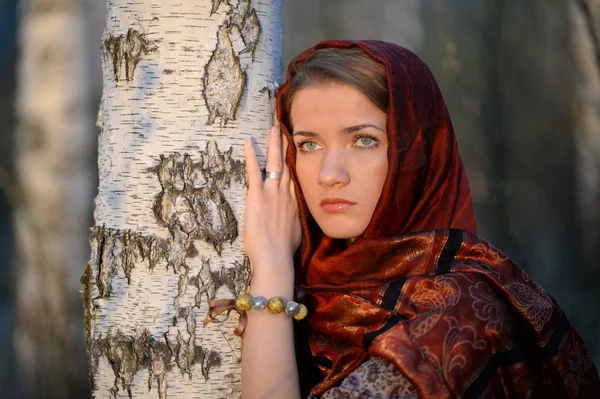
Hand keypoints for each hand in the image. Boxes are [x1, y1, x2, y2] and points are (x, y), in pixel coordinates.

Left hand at [243, 126, 300, 276]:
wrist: (274, 257)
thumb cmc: (283, 251)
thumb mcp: (295, 234)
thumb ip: (294, 222)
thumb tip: (293, 223)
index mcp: (295, 203)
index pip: (296, 177)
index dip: (296, 161)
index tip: (297, 148)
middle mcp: (287, 194)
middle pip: (289, 164)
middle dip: (287, 146)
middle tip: (286, 129)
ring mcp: (273, 193)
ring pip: (276, 163)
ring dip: (274, 144)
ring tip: (273, 128)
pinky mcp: (257, 196)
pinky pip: (255, 171)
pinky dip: (251, 156)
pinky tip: (248, 142)